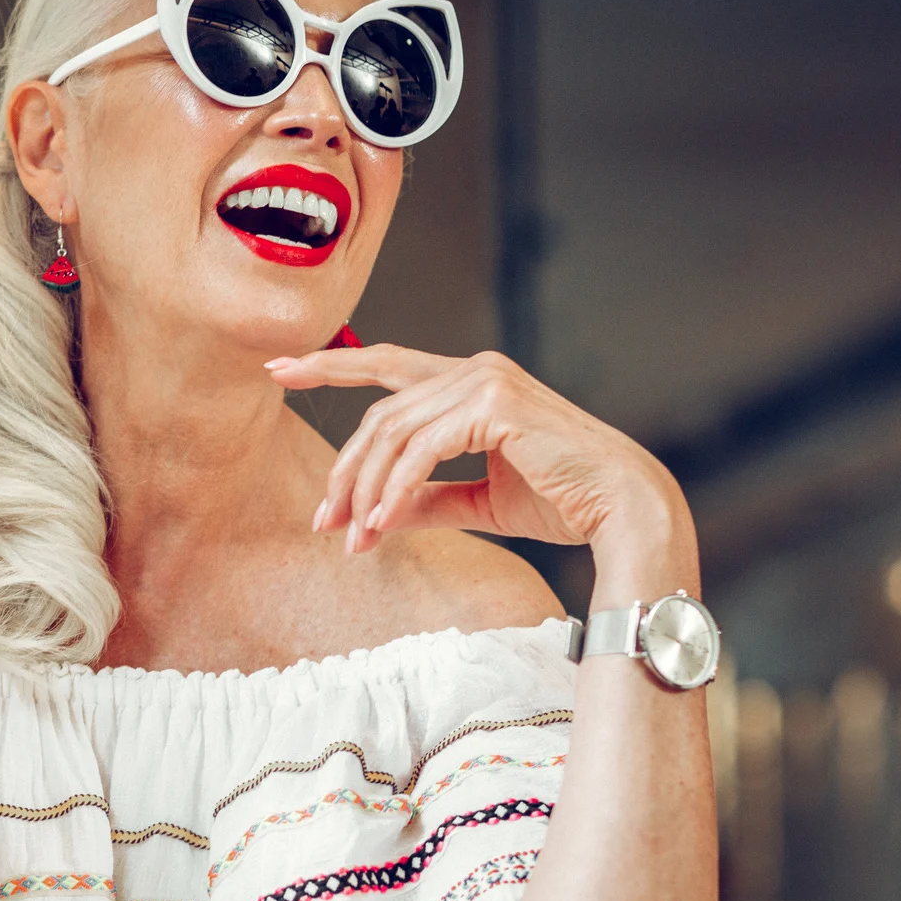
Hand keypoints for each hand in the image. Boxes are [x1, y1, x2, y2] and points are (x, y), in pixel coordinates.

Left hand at [267, 347, 690, 566]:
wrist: (621, 509)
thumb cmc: (561, 501)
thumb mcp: (478, 500)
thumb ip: (424, 499)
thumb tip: (368, 515)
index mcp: (471, 382)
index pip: (386, 364)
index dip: (330, 363)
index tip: (279, 370)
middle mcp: (474, 369)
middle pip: (379, 413)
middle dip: (344, 468)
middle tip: (322, 520)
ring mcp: (484, 380)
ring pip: (392, 432)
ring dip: (366, 489)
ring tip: (353, 536)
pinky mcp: (493, 403)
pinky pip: (421, 449)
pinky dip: (395, 488)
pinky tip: (382, 522)